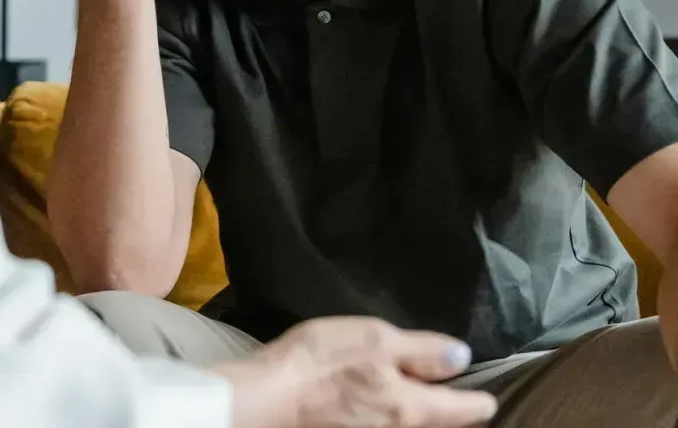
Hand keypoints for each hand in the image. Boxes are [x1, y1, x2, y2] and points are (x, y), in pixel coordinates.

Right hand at [218, 317, 497, 427]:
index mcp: (414, 408)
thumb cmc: (323, 362)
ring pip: (415, 424)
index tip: (487, 387)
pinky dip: (394, 410)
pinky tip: (382, 393)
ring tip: (421, 388)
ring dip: (421, 408)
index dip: (479, 395)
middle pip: (442, 423)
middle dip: (452, 405)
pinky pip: (389, 423)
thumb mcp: (374, 340)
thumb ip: (422, 350)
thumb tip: (464, 357)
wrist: (270, 395)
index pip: (468, 410)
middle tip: (457, 386)